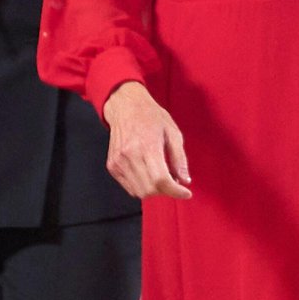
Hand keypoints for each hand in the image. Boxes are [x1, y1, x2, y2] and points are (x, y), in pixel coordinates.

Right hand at [103, 81, 191, 199]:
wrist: (125, 106)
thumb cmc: (150, 116)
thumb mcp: (173, 132)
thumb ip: (180, 158)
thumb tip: (185, 180)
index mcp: (147, 146)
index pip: (161, 180)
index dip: (175, 191)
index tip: (185, 193)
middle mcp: (130, 156)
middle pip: (150, 189)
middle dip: (166, 190)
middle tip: (173, 181)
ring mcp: (118, 162)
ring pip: (139, 192)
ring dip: (154, 190)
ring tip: (160, 176)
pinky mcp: (112, 166)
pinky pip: (129, 188)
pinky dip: (142, 186)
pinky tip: (148, 174)